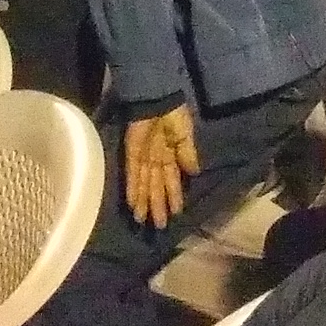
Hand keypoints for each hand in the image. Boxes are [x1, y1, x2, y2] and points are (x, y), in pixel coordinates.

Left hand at [123, 102, 200, 229]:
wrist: (157, 99)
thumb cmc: (174, 114)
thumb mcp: (186, 134)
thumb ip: (188, 153)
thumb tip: (195, 172)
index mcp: (172, 155)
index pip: (172, 180)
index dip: (174, 196)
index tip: (177, 213)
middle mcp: (157, 160)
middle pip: (156, 187)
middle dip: (157, 206)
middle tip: (158, 226)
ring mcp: (143, 158)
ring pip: (144, 185)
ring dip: (143, 202)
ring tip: (142, 220)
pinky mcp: (131, 153)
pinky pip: (132, 174)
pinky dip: (133, 189)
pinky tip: (133, 203)